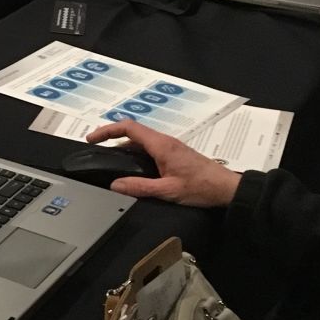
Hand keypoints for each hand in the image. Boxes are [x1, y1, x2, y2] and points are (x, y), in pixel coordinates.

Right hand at [80, 119, 241, 206]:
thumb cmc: (201, 187)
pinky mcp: (174, 155)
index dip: (107, 130)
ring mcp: (170, 148)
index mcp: (161, 145)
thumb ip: (139, 187)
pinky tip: (131, 168)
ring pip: (140, 141)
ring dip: (123, 146)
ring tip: (109, 160)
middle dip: (111, 137)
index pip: (128, 127)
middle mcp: (164, 142)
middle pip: (132, 132)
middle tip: (96, 150)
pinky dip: (134, 153)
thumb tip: (114, 185)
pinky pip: (149, 149)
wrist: (227, 189)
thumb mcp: (168, 191)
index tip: (92, 139)